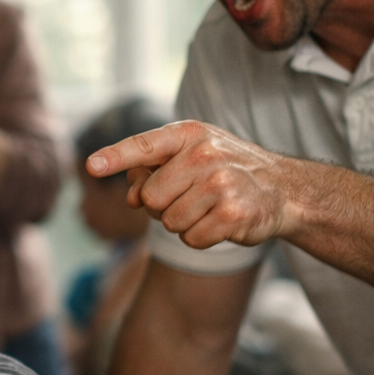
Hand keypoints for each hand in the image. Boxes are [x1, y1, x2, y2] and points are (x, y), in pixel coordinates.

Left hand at [87, 120, 296, 249]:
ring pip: (169, 222)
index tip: (90, 166)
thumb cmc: (223, 171)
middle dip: (162, 206)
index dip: (115, 157)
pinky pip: (191, 239)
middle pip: (151, 198)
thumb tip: (132, 196)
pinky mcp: (233, 214)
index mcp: (188, 134)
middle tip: (189, 198)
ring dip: (183, 223)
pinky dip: (200, 238)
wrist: (283, 189)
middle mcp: (205, 154)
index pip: (143, 146)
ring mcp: (221, 183)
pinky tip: (219, 223)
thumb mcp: (189, 157)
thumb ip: (152, 170)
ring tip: (207, 207)